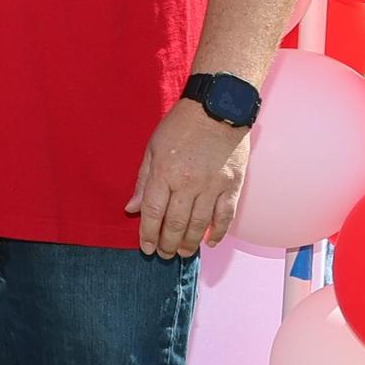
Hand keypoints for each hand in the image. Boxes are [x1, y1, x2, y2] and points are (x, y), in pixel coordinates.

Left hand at [124, 101, 249, 257]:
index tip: (146, 247)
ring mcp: (212, 186)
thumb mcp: (153, 148)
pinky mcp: (232, 186)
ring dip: (190, 242)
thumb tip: (132, 208)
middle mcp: (188, 183)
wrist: (218, 109)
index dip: (148, 233)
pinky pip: (225, 216)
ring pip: (199, 224)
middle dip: (168, 243)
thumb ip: (144, 181)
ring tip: (182, 253)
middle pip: (175, 223)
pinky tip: (210, 242)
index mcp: (165, 172)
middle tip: (164, 255)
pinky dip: (218, 232)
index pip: (153, 212)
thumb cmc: (180, 125)